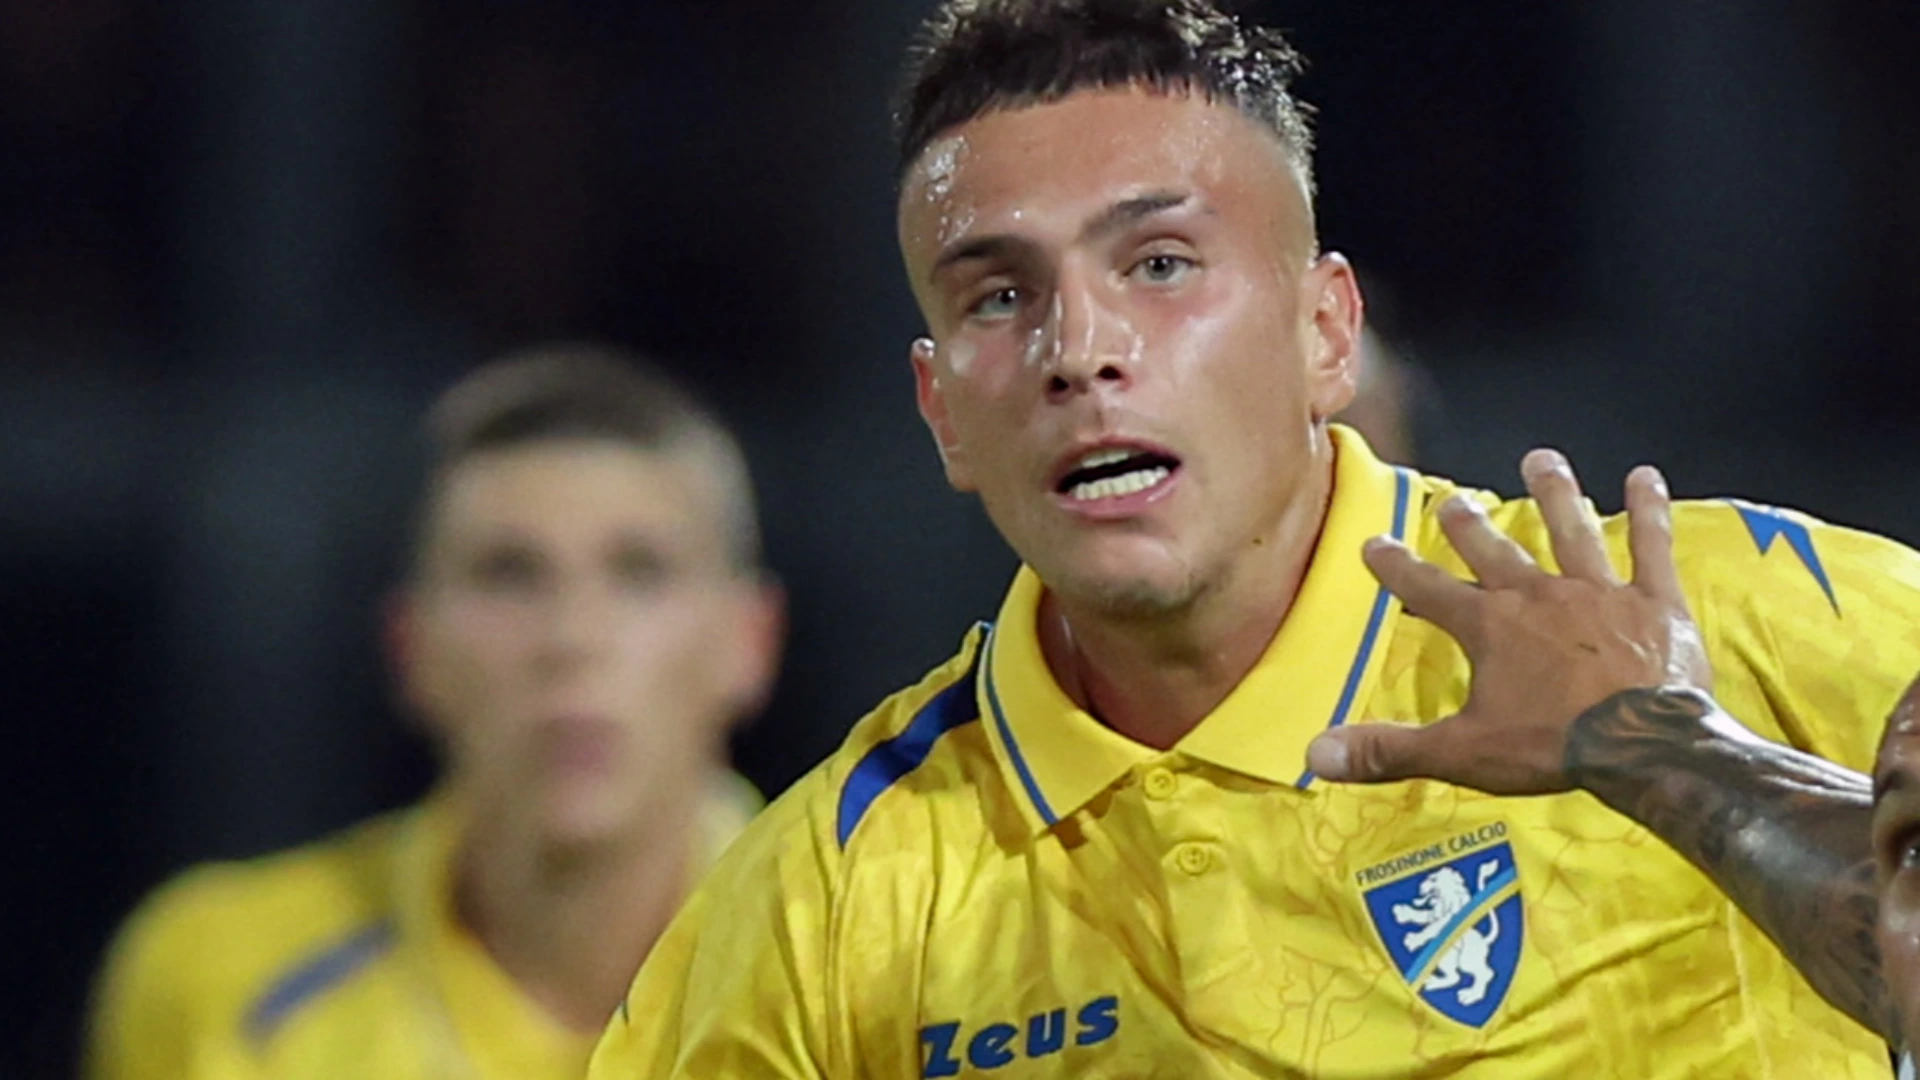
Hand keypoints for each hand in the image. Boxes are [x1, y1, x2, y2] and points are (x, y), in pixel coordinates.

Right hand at [1306, 450, 1711, 793]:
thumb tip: (1316, 753)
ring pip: (1571, 530)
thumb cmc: (1552, 745)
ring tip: (1540, 460)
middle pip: (1495, 551)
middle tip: (1453, 500)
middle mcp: (1539, 594)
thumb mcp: (1462, 752)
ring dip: (1554, 494)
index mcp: (1490, 626)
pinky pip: (1650, 546)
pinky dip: (1649, 511)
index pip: (1429, 590)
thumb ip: (1390, 749)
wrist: (1646, 743)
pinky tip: (1645, 476)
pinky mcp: (1654, 600)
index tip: (1373, 544)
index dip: (1397, 568)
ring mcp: (1599, 591)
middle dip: (1469, 525)